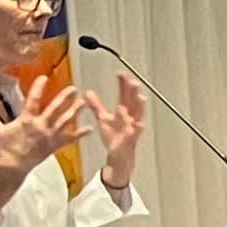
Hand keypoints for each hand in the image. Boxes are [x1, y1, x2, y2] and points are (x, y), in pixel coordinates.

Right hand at [0, 76, 81, 177]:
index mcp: (26, 120)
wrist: (13, 167)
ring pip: (65, 122)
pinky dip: (80, 134)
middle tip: (74, 89)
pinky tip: (90, 129)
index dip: (39, 88)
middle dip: (65, 98)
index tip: (44, 78)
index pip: (33, 100)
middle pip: (55, 109)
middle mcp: (41, 126)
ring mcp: (49, 136)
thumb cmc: (3, 148)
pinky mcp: (54, 146)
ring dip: (75, 112)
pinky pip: (69, 139)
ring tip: (85, 103)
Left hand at [88, 71, 148, 190]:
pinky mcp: (132, 137)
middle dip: (132, 91)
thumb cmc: (114, 136)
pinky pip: (136, 131)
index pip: (123, 94)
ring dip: (139, 105)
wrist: (118, 154)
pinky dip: (138, 126)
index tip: (121, 73)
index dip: (122, 84)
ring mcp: (133, 126)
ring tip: (139, 96)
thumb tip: (87, 93)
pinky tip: (139, 122)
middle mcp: (130, 116)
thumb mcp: (103, 118)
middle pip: (132, 101)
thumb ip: (96, 105)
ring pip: (137, 113)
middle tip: (131, 80)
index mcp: (123, 111)